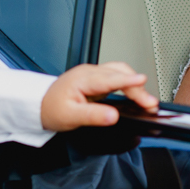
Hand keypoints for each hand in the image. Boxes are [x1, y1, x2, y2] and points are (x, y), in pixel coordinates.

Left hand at [41, 61, 158, 131]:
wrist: (39, 104)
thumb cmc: (52, 109)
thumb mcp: (71, 117)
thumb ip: (93, 116)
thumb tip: (113, 116)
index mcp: (83, 79)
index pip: (110, 78)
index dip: (128, 80)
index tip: (142, 81)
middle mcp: (90, 72)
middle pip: (119, 73)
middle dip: (137, 86)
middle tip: (149, 104)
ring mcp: (93, 74)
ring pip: (119, 71)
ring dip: (134, 83)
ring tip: (146, 100)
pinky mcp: (96, 78)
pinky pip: (116, 76)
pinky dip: (128, 83)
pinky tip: (134, 93)